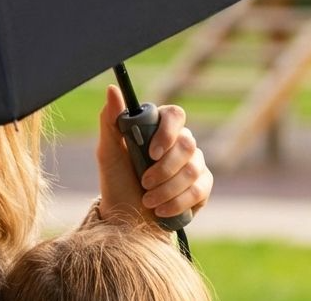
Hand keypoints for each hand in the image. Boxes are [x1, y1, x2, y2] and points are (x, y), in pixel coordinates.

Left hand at [96, 84, 212, 222]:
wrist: (126, 221)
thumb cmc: (117, 183)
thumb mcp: (109, 153)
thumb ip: (110, 121)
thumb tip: (112, 89)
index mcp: (159, 128)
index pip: (175, 115)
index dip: (167, 133)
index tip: (152, 153)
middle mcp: (180, 142)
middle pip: (187, 144)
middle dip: (164, 169)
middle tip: (144, 183)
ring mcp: (194, 164)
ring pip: (193, 169)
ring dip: (167, 189)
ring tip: (148, 201)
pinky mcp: (202, 187)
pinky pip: (200, 189)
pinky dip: (178, 202)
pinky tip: (162, 210)